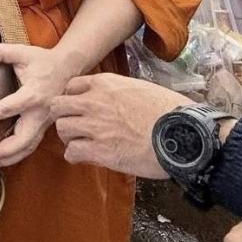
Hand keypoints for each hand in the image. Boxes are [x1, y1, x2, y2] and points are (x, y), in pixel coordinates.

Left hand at [0, 44, 79, 168]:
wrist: (69, 68)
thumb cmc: (45, 62)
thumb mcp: (24, 51)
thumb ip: (2, 52)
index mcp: (32, 95)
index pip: (9, 108)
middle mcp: (40, 113)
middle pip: (23, 139)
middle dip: (4, 150)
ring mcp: (44, 122)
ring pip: (28, 146)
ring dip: (10, 157)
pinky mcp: (44, 126)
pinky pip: (32, 144)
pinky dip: (18, 154)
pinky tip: (5, 158)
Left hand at [49, 72, 194, 177]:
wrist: (183, 134)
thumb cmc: (170, 111)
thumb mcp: (141, 88)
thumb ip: (119, 92)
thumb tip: (114, 101)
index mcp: (105, 84)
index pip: (71, 86)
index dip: (73, 99)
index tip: (79, 108)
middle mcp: (94, 101)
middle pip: (58, 106)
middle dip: (64, 116)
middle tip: (75, 127)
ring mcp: (94, 126)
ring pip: (62, 128)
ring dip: (69, 137)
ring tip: (81, 143)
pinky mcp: (99, 150)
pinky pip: (72, 152)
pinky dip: (75, 156)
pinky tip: (85, 157)